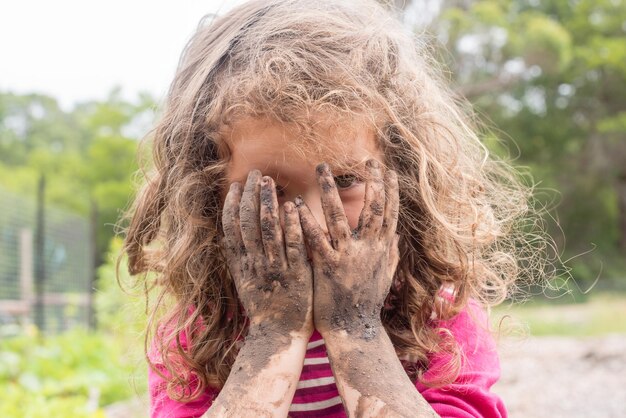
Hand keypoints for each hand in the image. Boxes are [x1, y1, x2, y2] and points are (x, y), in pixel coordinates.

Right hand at [222, 170, 313, 338]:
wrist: (278, 337)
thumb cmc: (264, 309)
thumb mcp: (244, 283)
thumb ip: (238, 260)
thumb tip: (227, 237)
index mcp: (241, 265)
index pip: (232, 228)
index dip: (232, 205)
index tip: (236, 185)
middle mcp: (255, 264)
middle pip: (248, 223)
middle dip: (250, 196)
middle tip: (255, 174)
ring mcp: (275, 269)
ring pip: (267, 230)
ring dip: (267, 203)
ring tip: (269, 182)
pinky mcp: (296, 275)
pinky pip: (292, 246)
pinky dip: (290, 225)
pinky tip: (291, 206)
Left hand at [296, 160, 399, 338]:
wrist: (353, 331)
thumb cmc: (366, 303)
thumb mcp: (384, 277)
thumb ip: (390, 254)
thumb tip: (396, 235)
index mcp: (380, 250)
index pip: (389, 214)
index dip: (390, 191)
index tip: (388, 171)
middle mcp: (367, 250)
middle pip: (373, 210)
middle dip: (372, 183)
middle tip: (367, 160)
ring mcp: (347, 257)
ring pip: (339, 217)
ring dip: (330, 191)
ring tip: (322, 167)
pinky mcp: (327, 267)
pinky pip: (315, 239)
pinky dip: (306, 220)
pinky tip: (296, 203)